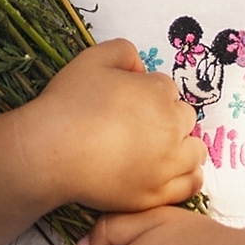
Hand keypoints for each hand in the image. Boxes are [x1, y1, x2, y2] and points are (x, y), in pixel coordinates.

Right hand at [14, 39, 201, 211]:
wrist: (50, 152)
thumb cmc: (68, 103)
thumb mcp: (92, 58)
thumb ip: (123, 51)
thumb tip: (140, 68)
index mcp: (158, 93)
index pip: (167, 90)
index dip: (148, 94)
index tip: (129, 104)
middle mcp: (171, 128)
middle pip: (184, 119)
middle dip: (168, 119)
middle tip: (140, 127)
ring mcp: (167, 164)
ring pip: (194, 151)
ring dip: (182, 146)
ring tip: (158, 150)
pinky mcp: (157, 193)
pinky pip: (190, 184)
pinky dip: (186, 176)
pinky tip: (169, 172)